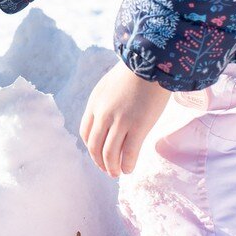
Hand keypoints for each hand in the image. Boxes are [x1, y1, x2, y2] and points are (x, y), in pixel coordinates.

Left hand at [79, 63, 171, 177]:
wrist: (150, 63)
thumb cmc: (133, 73)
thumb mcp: (108, 86)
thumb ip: (104, 103)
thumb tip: (106, 122)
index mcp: (94, 104)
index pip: (85, 132)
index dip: (90, 148)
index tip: (98, 155)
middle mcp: (103, 114)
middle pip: (94, 146)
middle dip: (100, 162)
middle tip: (107, 170)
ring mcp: (120, 121)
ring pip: (110, 154)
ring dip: (112, 167)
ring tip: (117, 173)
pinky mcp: (138, 126)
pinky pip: (129, 153)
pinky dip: (127, 165)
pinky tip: (129, 169)